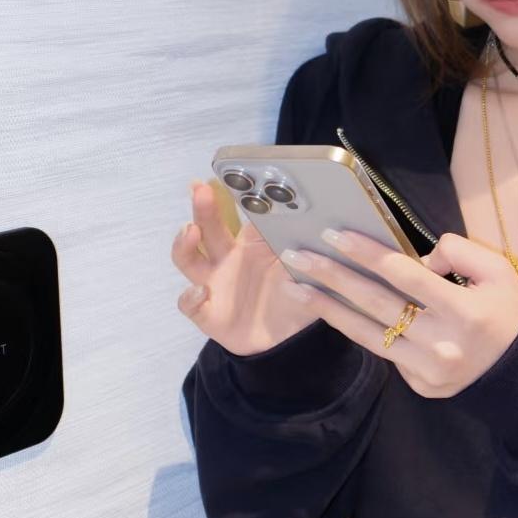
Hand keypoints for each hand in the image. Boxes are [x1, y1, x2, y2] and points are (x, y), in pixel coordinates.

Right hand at [172, 183, 321, 355]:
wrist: (287, 343)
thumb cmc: (296, 299)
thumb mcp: (310, 272)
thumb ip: (315, 250)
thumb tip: (333, 224)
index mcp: (253, 244)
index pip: (238, 215)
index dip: (230, 194)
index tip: (224, 175)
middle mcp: (228, 259)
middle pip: (209, 228)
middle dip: (203, 207)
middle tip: (199, 188)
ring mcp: (214, 284)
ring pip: (189, 259)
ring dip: (184, 244)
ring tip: (190, 231)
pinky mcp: (207, 312)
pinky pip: (191, 303)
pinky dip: (191, 298)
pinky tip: (200, 293)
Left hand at [282, 231, 517, 398]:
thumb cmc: (507, 311)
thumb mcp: (499, 272)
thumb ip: (460, 252)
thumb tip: (418, 258)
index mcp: (465, 311)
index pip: (406, 276)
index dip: (368, 254)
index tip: (336, 234)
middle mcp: (443, 345)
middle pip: (378, 304)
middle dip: (335, 277)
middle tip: (299, 256)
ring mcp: (429, 371)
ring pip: (369, 334)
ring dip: (330, 309)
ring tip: (298, 288)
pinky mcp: (421, 386)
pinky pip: (385, 353)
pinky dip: (358, 330)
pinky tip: (335, 311)